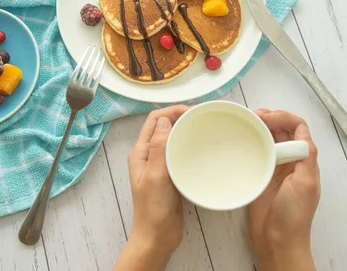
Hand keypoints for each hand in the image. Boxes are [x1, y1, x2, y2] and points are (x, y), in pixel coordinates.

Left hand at [114, 105, 188, 270]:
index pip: (155, 120)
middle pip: (164, 126)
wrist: (157, 237)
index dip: (172, 111)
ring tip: (205, 128)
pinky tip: (203, 149)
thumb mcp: (155, 176)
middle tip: (203, 116)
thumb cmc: (152, 210)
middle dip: (181, 117)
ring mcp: (160, 165)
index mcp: (141, 152)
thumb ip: (159, 148)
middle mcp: (149, 156)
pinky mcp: (171, 175)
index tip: (192, 110)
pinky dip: (190, 146)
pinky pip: (180, 154)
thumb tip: (165, 120)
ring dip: (186, 131)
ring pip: (173, 139)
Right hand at [249, 110, 319, 270]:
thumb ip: (306, 157)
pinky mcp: (259, 175)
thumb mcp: (306, 184)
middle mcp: (290, 160)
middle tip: (252, 116)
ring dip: (259, 128)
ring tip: (245, 123)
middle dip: (270, 118)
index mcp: (304, 160)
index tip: (266, 117)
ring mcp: (274, 168)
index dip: (284, 117)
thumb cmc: (294, 217)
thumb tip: (301, 133)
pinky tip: (239, 141)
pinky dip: (249, 143)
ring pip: (268, 139)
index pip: (298, 127)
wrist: (277, 242)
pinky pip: (255, 153)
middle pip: (282, 129)